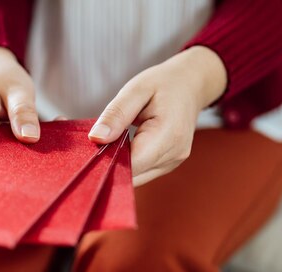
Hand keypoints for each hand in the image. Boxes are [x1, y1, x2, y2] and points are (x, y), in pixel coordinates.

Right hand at [0, 47, 39, 150]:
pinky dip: (16, 152)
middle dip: (12, 161)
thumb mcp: (18, 89)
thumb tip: (30, 138)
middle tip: (38, 151)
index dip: (0, 160)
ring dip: (16, 157)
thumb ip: (23, 112)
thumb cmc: (4, 78)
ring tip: (37, 143)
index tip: (25, 157)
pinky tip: (32, 142)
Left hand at [88, 46, 227, 186]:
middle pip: (132, 175)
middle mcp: (173, 155)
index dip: (107, 161)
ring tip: (111, 141)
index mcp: (168, 135)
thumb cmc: (163, 84)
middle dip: (110, 164)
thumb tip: (96, 138)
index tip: (91, 148)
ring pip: (135, 177)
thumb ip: (116, 114)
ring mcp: (172, 163)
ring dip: (118, 164)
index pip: (131, 164)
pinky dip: (127, 163)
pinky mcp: (167, 165)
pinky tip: (121, 146)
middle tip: (96, 143)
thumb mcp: (136, 90)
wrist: (191, 85)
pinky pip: (141, 172)